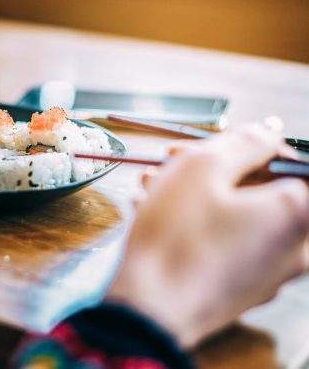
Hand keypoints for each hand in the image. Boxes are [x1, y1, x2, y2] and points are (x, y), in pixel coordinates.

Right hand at [107, 124, 308, 347]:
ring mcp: (269, 274)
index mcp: (299, 213)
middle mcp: (296, 248)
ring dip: (198, 196)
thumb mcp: (202, 168)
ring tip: (150, 186)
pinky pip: (227, 244)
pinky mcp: (242, 291)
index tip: (212, 147)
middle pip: (262, 191)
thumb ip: (243, 142)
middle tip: (170, 161)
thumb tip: (268, 132)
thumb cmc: (176, 237)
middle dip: (215, 171)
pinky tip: (156, 214)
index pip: (293, 163)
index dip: (252, 148)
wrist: (149, 309)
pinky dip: (199, 225)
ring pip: (238, 217)